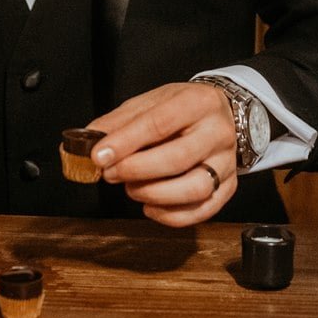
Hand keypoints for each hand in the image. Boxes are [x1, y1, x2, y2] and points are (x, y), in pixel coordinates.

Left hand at [88, 81, 238, 225]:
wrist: (223, 115)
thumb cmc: (182, 109)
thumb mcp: (151, 102)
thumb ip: (120, 121)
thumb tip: (88, 143)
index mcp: (198, 102)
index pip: (159, 123)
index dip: (126, 142)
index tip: (99, 156)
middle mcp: (218, 132)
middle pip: (177, 158)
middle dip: (136, 170)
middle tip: (111, 173)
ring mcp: (227, 162)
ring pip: (195, 188)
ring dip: (154, 194)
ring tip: (131, 189)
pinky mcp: (229, 187)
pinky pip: (203, 210)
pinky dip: (171, 216)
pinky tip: (150, 206)